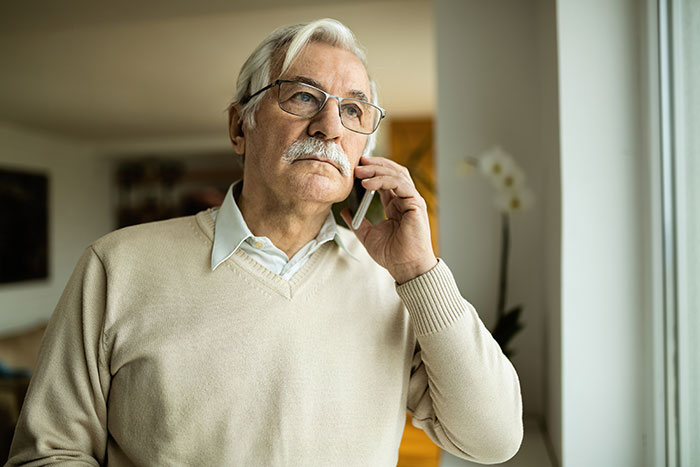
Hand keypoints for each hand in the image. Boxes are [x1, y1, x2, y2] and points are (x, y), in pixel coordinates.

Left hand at [340, 156, 437, 283]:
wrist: (405, 267)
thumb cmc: (392, 254)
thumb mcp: (367, 235)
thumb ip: (357, 222)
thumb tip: (345, 211)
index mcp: (396, 205)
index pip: (386, 179)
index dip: (372, 170)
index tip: (355, 167)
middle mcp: (405, 200)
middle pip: (393, 172)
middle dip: (375, 164)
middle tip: (357, 163)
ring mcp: (412, 200)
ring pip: (397, 174)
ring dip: (377, 169)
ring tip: (359, 171)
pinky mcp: (416, 204)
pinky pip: (400, 184)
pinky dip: (383, 180)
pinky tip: (368, 184)